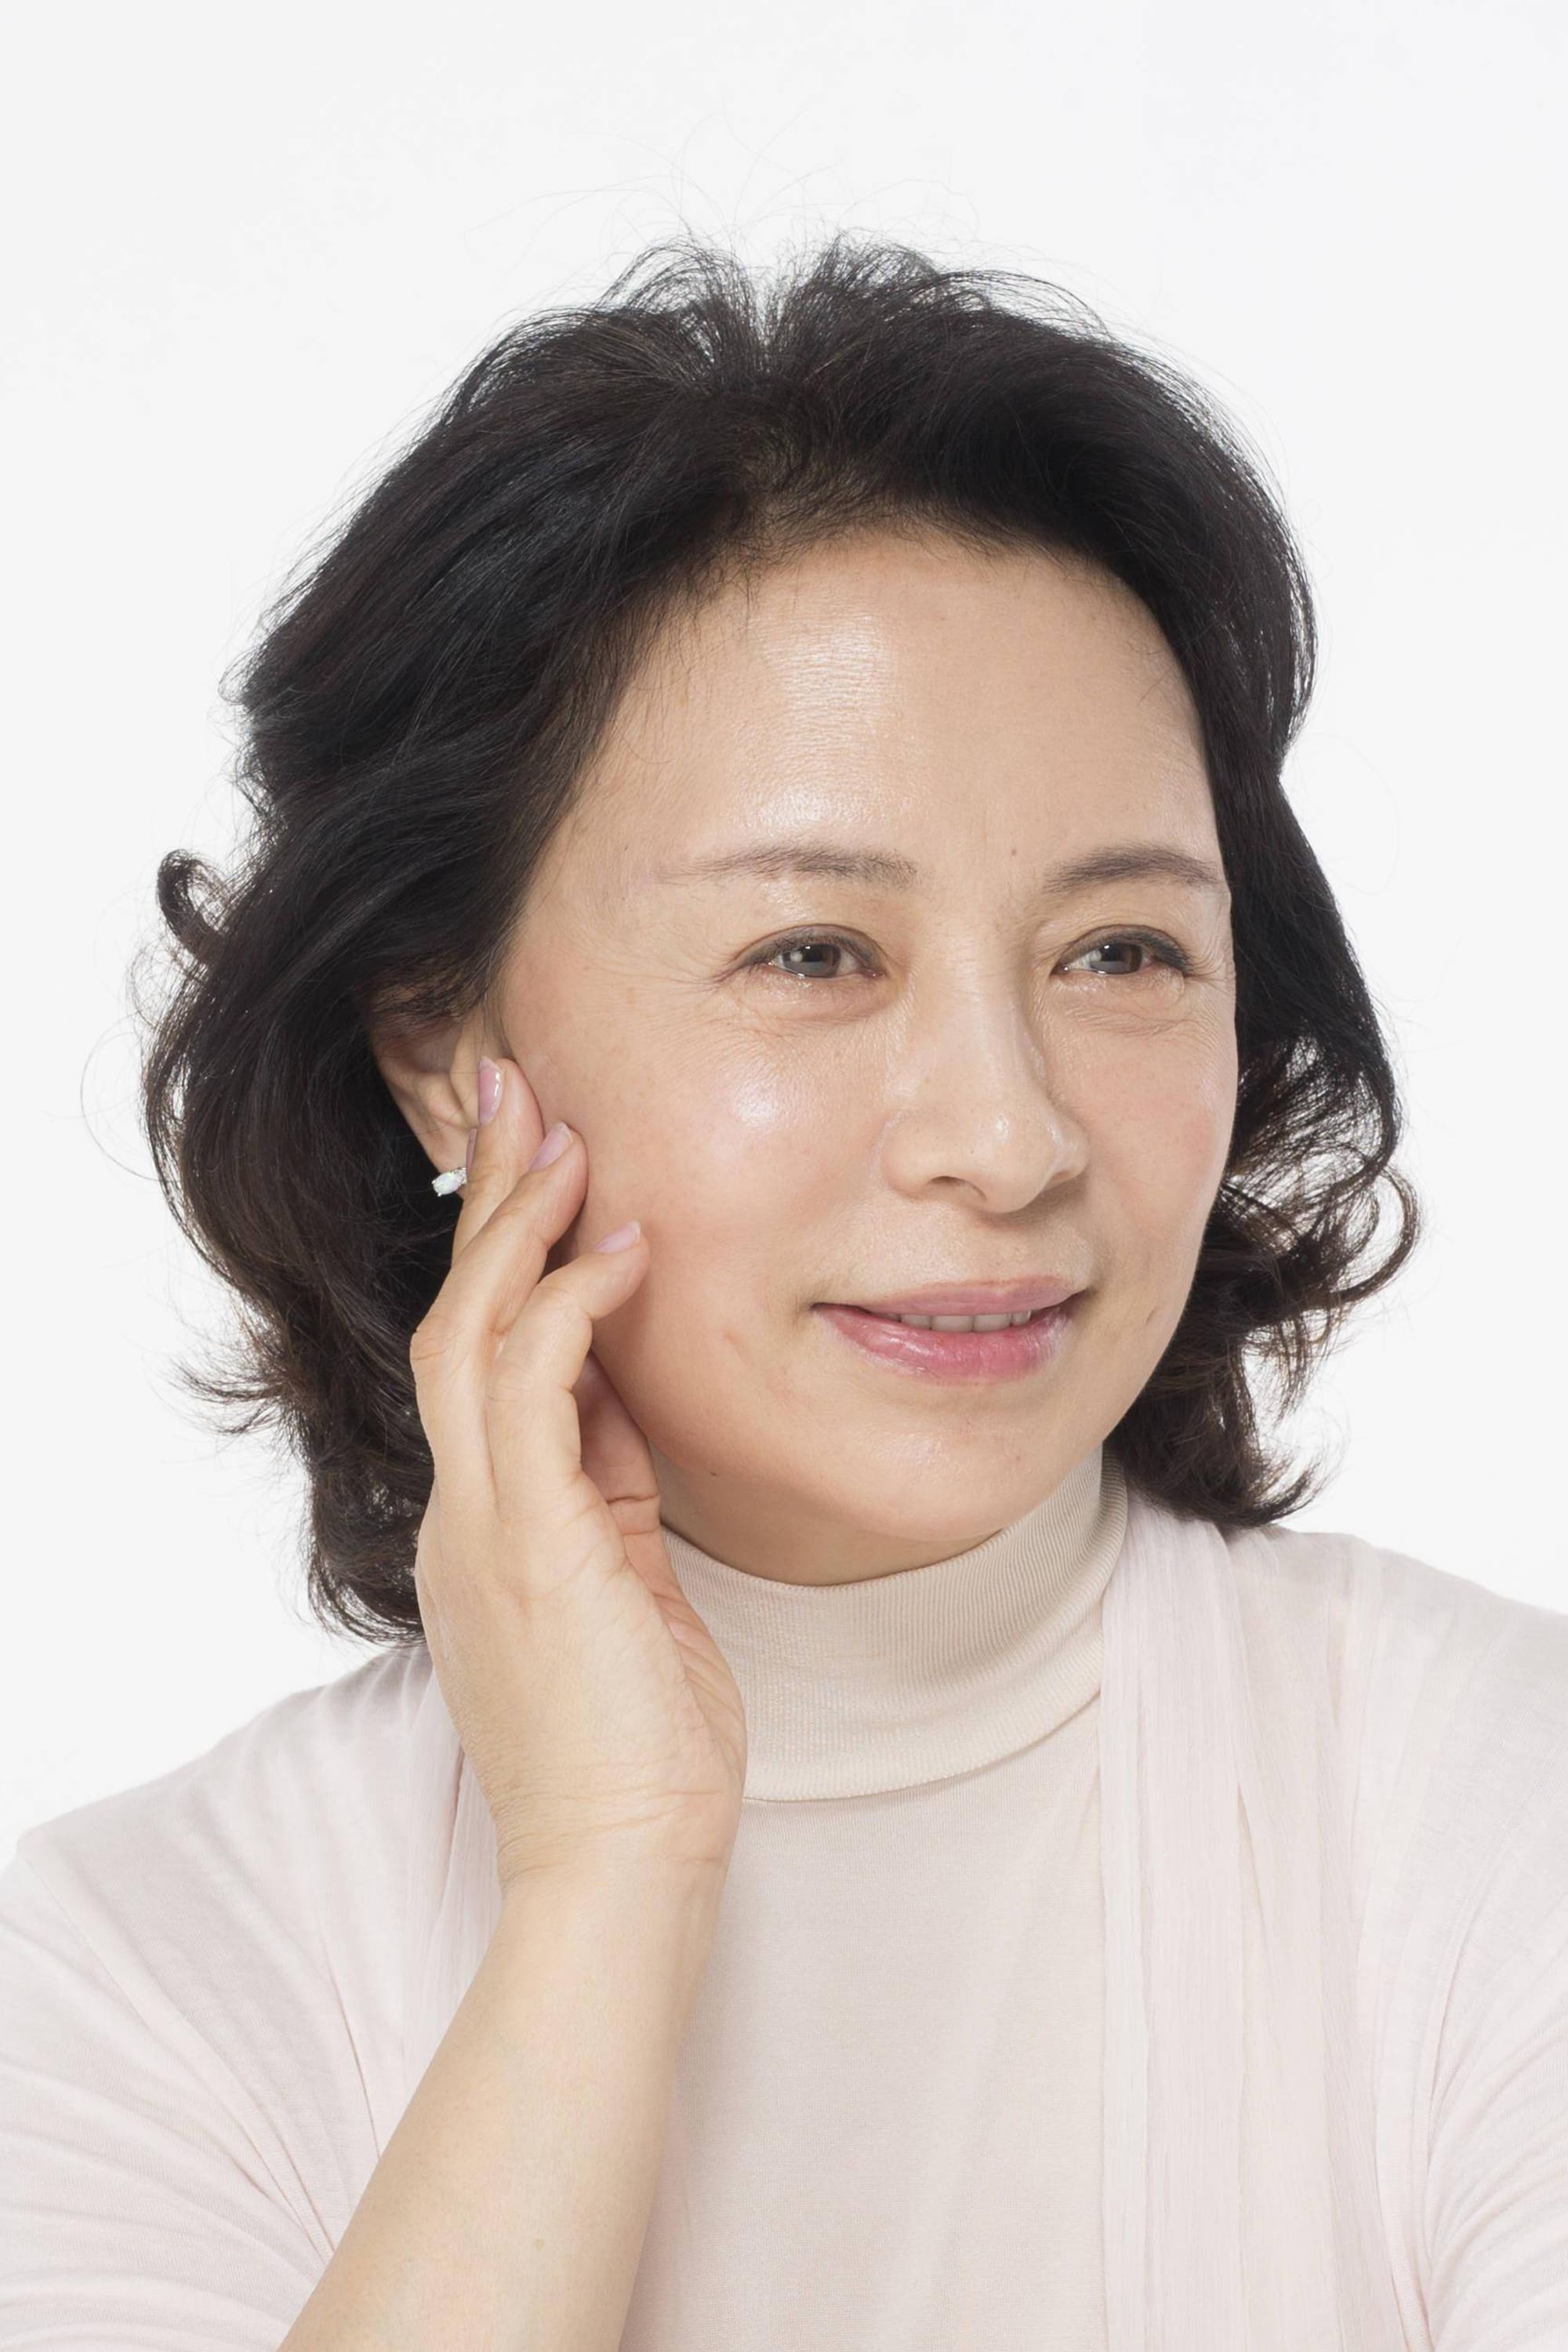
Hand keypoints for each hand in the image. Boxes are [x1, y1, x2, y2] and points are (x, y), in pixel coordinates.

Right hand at [409, 1058, 747, 1894]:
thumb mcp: (627, 1587)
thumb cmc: (640, 1748)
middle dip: (485, 1196)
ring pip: (472, 1331)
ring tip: (558, 1131)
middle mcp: (467, 1511)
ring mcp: (486, 1525)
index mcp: (487, 1523)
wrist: (626, 1870)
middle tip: (509, 1085)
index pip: (479, 1351)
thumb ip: (610, 1488)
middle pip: (453, 1314)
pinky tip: (622, 1245)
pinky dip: (573, 1305)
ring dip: (516, 1224)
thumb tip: (623, 1391)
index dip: (503, 1246)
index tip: (537, 1154)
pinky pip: (531, 1390)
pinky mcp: (528, 1543)